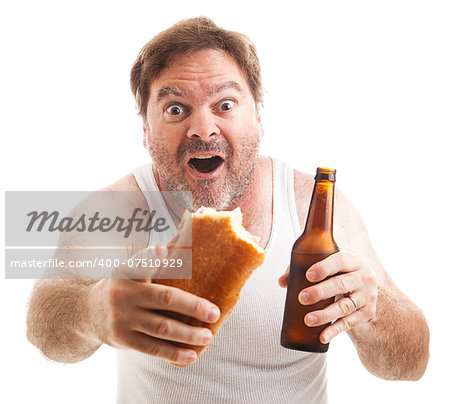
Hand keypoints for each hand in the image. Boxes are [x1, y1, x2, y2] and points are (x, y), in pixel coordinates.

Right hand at [87, 252, 220, 365]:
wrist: (86, 312)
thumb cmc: (120, 288)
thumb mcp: (127, 271)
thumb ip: (147, 262)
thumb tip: (172, 247)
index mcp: (127, 272)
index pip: (139, 262)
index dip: (151, 256)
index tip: (162, 249)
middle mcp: (123, 293)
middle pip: (164, 299)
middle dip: (192, 307)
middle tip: (214, 313)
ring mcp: (122, 318)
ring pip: (161, 328)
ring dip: (187, 334)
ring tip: (207, 336)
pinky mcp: (123, 340)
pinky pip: (152, 348)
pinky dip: (174, 353)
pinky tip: (191, 355)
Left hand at [278, 251, 376, 343]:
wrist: (366, 286)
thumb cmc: (341, 272)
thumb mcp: (329, 265)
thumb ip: (304, 269)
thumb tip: (282, 282)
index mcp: (353, 261)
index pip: (340, 261)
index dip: (324, 268)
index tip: (308, 275)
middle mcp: (364, 277)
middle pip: (341, 284)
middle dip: (320, 292)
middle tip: (302, 298)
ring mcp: (367, 296)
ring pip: (345, 306)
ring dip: (325, 315)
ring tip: (308, 320)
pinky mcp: (368, 313)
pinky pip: (350, 323)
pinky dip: (335, 330)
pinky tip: (323, 337)